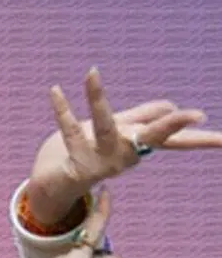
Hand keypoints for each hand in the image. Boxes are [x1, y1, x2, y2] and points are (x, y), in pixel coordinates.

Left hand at [27, 67, 221, 223]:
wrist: (62, 185)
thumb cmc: (96, 152)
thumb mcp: (124, 133)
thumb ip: (145, 118)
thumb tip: (171, 106)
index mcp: (140, 144)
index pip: (176, 141)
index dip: (201, 139)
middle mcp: (125, 153)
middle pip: (152, 138)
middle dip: (172, 126)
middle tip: (196, 114)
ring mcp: (101, 158)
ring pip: (103, 126)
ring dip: (97, 99)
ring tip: (92, 73)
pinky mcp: (76, 160)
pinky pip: (67, 129)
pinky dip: (61, 108)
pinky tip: (55, 89)